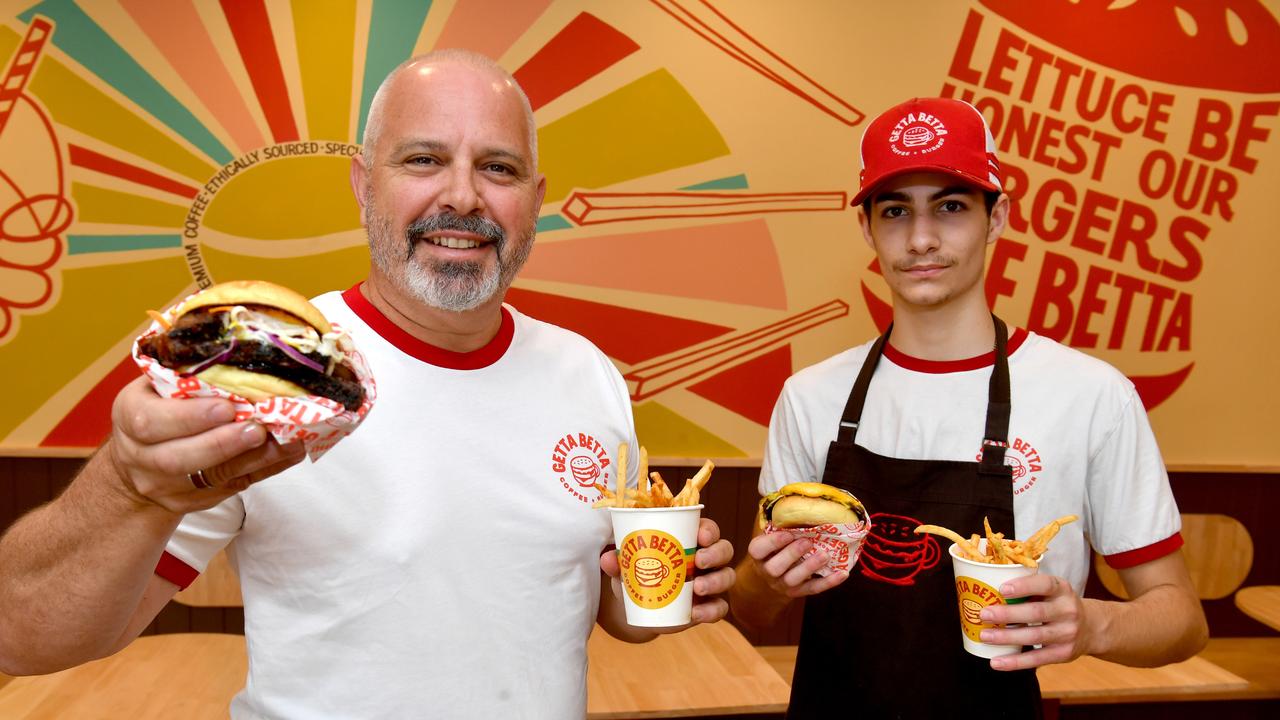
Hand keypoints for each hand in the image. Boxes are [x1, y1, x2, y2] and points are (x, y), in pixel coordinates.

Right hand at [106, 376, 306, 512]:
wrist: (135, 468)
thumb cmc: (156, 410)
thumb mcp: (154, 387)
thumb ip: (183, 372)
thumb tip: (237, 343)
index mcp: (130, 415)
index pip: (151, 422)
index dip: (190, 417)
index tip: (226, 407)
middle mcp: (142, 455)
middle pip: (178, 458)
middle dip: (222, 444)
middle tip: (258, 429)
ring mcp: (165, 484)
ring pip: (209, 478)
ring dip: (252, 459)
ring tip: (286, 441)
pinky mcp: (193, 499)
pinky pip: (231, 487)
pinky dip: (265, 470)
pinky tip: (290, 453)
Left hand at [598, 517, 735, 629]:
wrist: (640, 607)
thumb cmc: (639, 574)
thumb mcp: (628, 567)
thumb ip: (618, 562)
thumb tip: (607, 559)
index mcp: (690, 539)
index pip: (708, 529)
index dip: (709, 530)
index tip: (699, 535)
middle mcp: (707, 558)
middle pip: (724, 549)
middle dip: (716, 553)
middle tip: (699, 560)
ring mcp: (711, 582)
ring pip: (727, 576)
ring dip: (717, 581)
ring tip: (698, 588)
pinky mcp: (708, 606)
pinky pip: (720, 608)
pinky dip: (711, 611)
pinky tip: (696, 613)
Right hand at [745, 529, 849, 597]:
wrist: (771, 579)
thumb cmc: (775, 549)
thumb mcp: (770, 535)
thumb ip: (779, 521)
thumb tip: (793, 495)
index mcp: (759, 554)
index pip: (758, 550)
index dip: (772, 542)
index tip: (788, 532)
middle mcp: (767, 571)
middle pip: (775, 567)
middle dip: (792, 554)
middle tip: (808, 541)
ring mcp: (782, 584)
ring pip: (793, 580)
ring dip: (809, 567)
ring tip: (825, 554)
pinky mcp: (797, 593)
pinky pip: (813, 589)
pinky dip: (828, 582)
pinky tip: (842, 573)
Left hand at [980, 573, 1087, 669]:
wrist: (1091, 628)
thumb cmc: (1057, 604)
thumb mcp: (1051, 590)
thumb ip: (1028, 587)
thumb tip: (983, 587)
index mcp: (1062, 589)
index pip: (1044, 584)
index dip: (1023, 586)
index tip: (1001, 589)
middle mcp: (1068, 610)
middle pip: (1036, 613)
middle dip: (1008, 614)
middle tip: (984, 614)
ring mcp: (1067, 633)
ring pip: (1034, 636)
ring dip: (1006, 637)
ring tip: (985, 636)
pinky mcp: (1063, 654)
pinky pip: (1036, 659)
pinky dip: (1014, 662)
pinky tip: (996, 662)